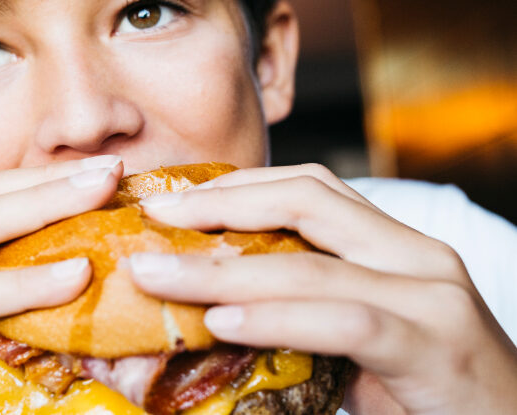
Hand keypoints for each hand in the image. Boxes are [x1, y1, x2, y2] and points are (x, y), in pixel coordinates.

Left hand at [128, 164, 516, 414]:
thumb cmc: (421, 382)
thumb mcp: (357, 330)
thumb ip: (301, 306)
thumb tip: (213, 305)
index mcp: (392, 243)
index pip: (306, 188)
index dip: (234, 186)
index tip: (171, 200)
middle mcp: (414, 254)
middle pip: (305, 202)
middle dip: (219, 207)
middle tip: (151, 218)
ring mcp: (429, 295)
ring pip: (311, 264)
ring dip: (223, 268)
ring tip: (157, 273)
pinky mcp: (433, 345)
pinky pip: (343, 320)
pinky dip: (278, 318)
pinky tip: (223, 320)